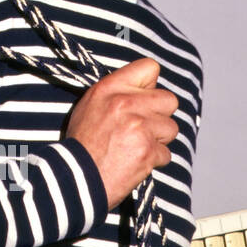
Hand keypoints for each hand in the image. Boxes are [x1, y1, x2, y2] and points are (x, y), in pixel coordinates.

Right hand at [64, 57, 178, 209]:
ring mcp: (139, 127)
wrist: (74, 178)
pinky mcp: (147, 150)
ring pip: (171, 128)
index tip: (144, 100)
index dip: (151, 86)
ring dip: (158, 140)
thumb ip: (117, 92)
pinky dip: (153, 160)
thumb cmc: (82, 143)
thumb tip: (148, 88)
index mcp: (109, 88)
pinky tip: (135, 162)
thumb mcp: (90, 105)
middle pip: (169, 100)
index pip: (149, 67)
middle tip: (142, 129)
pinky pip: (166, 153)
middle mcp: (125, 103)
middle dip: (160, 116)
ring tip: (136, 147)